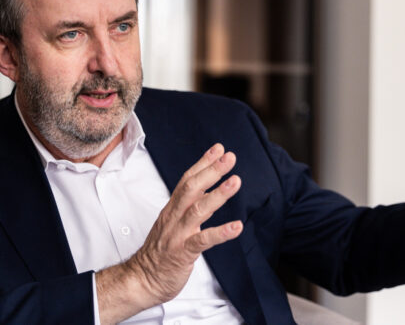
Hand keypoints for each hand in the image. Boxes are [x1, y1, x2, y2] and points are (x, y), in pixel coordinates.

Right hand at [96, 143, 242, 323]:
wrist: (142, 280)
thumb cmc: (161, 252)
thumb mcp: (175, 222)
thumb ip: (190, 205)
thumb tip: (209, 187)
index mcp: (173, 209)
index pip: (187, 180)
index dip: (203, 163)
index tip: (218, 149)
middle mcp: (174, 217)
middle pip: (192, 188)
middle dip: (211, 171)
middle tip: (229, 157)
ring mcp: (178, 234)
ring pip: (197, 210)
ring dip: (218, 194)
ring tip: (235, 182)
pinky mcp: (182, 253)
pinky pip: (203, 241)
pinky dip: (221, 233)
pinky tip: (237, 226)